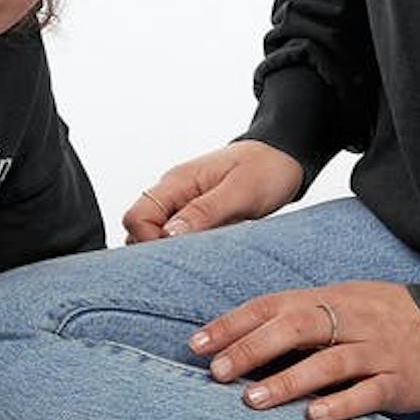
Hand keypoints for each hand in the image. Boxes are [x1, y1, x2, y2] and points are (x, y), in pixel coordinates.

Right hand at [123, 140, 305, 242]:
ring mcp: (183, 206)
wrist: (284, 156)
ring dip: (174, 253)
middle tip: (192, 262)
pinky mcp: (196, 217)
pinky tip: (211, 254)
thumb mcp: (240, 191)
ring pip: (156, 238)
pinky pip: (179, 240)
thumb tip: (168, 235)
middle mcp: (173, 193)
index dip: (148, 242)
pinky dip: (189, 251)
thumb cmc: (266, 168)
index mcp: (177, 182)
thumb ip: (204, 212)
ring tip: (205, 256)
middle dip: (157, 252)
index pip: (136, 217)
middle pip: (138, 231)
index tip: (179, 255)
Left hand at [189, 279, 419, 419]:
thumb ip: (299, 317)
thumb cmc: (387, 318)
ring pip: (328, 362)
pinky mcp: (400, 380)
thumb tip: (241, 337)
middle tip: (216, 372)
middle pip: (296, 327)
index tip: (197, 345)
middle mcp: (352, 320)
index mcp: (331, 298)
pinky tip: (314, 416)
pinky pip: (369, 391)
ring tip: (252, 400)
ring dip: (287, 381)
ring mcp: (377, 350)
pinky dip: (341, 403)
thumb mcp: (344, 304)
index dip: (234, 324)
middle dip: (252, 349)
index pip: (273, 305)